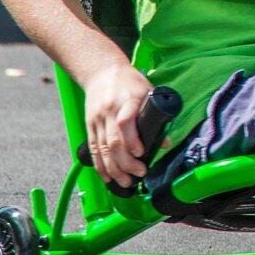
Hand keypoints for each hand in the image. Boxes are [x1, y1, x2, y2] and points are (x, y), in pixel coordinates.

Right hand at [83, 62, 153, 187]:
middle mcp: (109, 111)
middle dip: (126, 162)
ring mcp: (97, 120)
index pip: (125, 122)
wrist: (101, 72)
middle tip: (140, 174)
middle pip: (113, 141)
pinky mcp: (90, 126)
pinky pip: (94, 149)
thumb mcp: (148, 91)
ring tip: (126, 182)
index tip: (142, 153)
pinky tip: (107, 177)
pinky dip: (100, 166)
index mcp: (127, 100)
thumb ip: (156, 115)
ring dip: (114, 169)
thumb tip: (165, 142)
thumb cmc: (130, 82)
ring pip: (103, 149)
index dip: (132, 141)